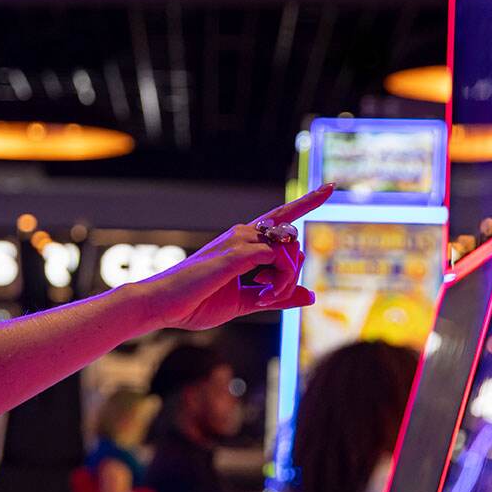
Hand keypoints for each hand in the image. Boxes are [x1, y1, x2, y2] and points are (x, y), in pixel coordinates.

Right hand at [136, 185, 334, 331]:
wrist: (160, 305)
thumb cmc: (194, 303)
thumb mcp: (244, 303)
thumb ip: (277, 297)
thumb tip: (311, 295)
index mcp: (242, 242)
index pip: (281, 216)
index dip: (308, 199)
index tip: (331, 186)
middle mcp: (242, 234)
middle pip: (293, 239)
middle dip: (293, 272)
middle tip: (271, 297)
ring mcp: (239, 240)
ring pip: (290, 248)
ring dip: (287, 279)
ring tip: (265, 298)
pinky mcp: (237, 253)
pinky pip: (279, 258)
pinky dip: (281, 281)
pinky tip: (265, 296)